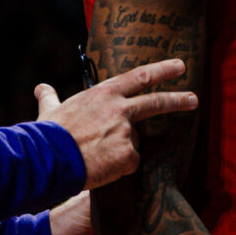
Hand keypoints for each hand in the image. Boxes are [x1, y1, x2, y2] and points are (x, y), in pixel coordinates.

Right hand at [35, 59, 197, 190]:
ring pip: (132, 142)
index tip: (179, 66)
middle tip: (194, 99)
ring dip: (119, 151)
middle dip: (178, 99)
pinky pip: (129, 163)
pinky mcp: (129, 155)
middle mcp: (120, 109)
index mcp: (104, 94)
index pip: (139, 77)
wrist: (48, 158)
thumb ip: (50, 97)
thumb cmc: (49, 134)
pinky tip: (100, 167)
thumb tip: (41, 87)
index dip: (162, 70)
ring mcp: (126, 132)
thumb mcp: (51, 110)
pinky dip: (117, 168)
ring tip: (95, 155)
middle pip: (156, 102)